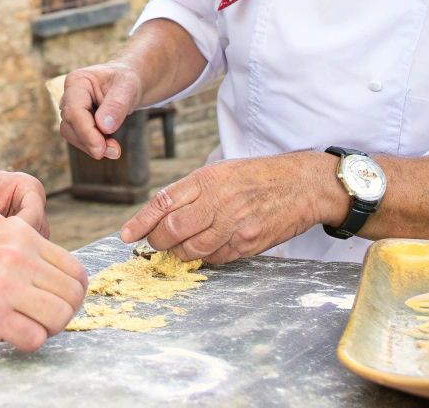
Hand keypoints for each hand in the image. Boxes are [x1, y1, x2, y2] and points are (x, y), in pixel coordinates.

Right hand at [0, 217, 87, 351]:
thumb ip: (26, 254)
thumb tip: (64, 288)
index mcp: (21, 234)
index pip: (75, 270)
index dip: (69, 293)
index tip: (51, 303)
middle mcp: (18, 255)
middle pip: (73, 295)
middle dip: (61, 313)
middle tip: (38, 319)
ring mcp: (6, 285)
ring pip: (60, 317)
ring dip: (46, 329)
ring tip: (23, 326)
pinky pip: (35, 339)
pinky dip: (27, 343)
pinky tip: (7, 335)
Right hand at [58, 63, 143, 158]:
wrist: (127, 86)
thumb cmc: (126, 82)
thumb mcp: (128, 87)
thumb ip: (117, 105)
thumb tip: (104, 127)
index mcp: (77, 81)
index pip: (74, 110)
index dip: (86, 131)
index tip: (101, 148)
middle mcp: (69, 96)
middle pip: (69, 125)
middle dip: (89, 141)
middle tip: (115, 151)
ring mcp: (71, 111)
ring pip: (71, 135)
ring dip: (92, 146)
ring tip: (115, 149)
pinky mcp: (77, 124)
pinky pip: (80, 140)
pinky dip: (94, 146)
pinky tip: (111, 146)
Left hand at [117, 152, 334, 263]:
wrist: (302, 185)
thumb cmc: (258, 176)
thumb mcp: (221, 171)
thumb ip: (192, 191)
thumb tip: (161, 213)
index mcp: (208, 179)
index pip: (163, 203)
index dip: (141, 222)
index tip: (126, 235)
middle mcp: (219, 202)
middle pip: (172, 230)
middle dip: (157, 241)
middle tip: (154, 243)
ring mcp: (235, 225)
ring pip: (192, 250)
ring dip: (179, 253)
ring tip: (178, 248)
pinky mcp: (249, 244)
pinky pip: (216, 258)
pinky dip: (205, 258)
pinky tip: (206, 249)